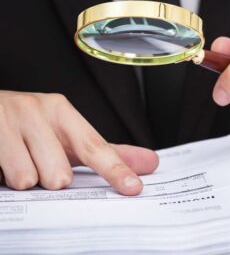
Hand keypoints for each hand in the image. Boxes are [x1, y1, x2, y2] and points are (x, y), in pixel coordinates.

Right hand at [0, 91, 158, 194]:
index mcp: (62, 111)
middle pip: (60, 174)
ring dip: (27, 178)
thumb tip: (147, 161)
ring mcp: (7, 122)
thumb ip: (106, 151)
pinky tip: (5, 159)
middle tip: (40, 161)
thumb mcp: (68, 135)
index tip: (133, 186)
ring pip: (29, 179)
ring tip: (20, 159)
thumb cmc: (31, 127)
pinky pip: (5, 179)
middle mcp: (36, 111)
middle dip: (52, 177)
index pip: (94, 146)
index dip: (115, 169)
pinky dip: (5, 177)